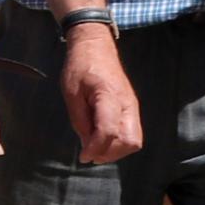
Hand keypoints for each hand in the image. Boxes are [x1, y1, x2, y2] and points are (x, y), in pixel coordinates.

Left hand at [60, 28, 143, 165]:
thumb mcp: (70, 92)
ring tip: (96, 150)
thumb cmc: (79, 67)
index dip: (96, 148)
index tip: (83, 157)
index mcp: (108, 96)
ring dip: (116, 152)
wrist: (96, 47)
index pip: (109, 131)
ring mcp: (133, 106)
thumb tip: (87, 144)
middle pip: (129, 141)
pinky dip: (120, 143)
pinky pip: (133, 133)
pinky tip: (103, 142)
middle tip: (89, 155)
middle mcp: (127, 103)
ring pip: (134, 140)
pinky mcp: (132, 108)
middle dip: (110, 154)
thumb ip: (79, 120)